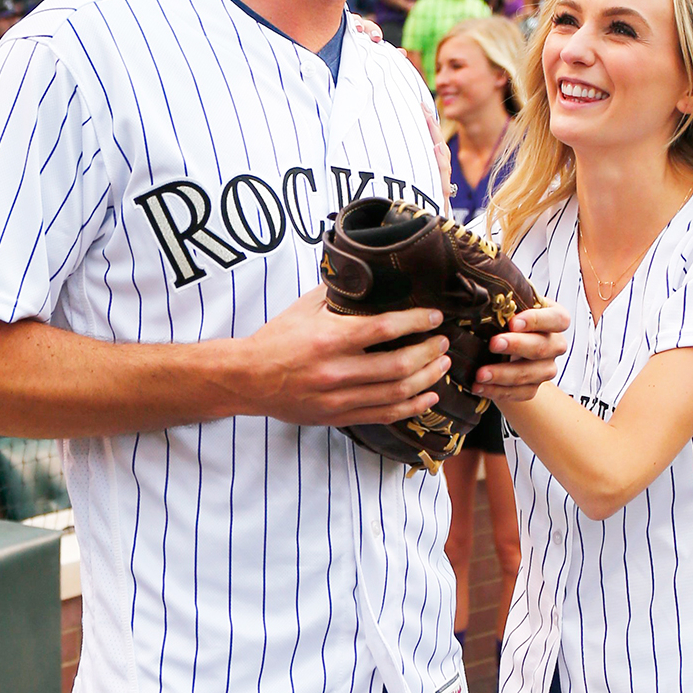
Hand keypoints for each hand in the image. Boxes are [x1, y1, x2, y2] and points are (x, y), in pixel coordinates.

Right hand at [236, 284, 448, 426]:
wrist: (248, 378)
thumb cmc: (277, 339)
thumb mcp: (305, 308)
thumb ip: (338, 294)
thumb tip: (368, 276)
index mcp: (330, 339)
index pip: (384, 329)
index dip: (415, 323)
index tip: (434, 317)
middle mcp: (336, 371)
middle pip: (398, 365)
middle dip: (428, 353)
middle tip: (444, 342)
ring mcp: (339, 398)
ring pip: (395, 393)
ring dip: (426, 379)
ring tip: (442, 365)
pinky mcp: (338, 417)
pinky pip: (383, 415)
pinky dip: (411, 407)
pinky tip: (428, 397)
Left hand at [476, 303, 570, 403]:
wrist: (501, 349)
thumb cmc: (505, 319)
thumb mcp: (507, 306)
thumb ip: (504, 299)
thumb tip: (484, 291)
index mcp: (554, 319)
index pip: (557, 319)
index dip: (537, 320)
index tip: (513, 322)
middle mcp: (554, 344)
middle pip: (543, 347)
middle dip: (517, 346)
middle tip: (493, 344)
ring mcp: (546, 368)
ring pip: (532, 374)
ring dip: (504, 374)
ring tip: (480, 374)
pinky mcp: (533, 387)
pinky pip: (521, 393)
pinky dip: (498, 391)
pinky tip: (479, 387)